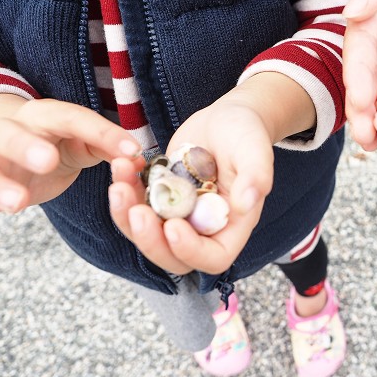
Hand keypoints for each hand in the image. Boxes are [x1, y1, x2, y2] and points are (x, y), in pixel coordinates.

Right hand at [0, 96, 141, 217]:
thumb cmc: (46, 145)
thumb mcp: (75, 143)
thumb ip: (103, 149)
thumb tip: (138, 161)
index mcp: (43, 116)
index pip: (73, 118)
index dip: (102, 133)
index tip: (131, 150)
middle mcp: (7, 130)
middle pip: (12, 135)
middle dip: (28, 146)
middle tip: (47, 160)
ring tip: (17, 203)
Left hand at [109, 73, 313, 274]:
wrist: (226, 119)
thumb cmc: (247, 134)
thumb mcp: (254, 151)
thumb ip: (256, 176)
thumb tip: (246, 203)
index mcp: (233, 225)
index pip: (214, 257)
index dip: (191, 250)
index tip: (173, 226)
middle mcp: (205, 228)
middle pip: (174, 256)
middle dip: (150, 240)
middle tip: (136, 211)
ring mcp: (180, 216)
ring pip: (148, 235)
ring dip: (128, 217)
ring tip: (119, 186)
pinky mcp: (161, 200)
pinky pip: (135, 208)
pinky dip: (124, 195)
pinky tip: (122, 168)